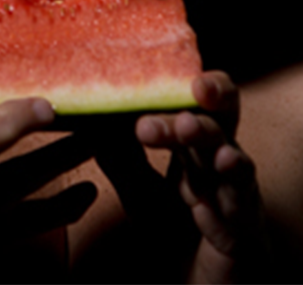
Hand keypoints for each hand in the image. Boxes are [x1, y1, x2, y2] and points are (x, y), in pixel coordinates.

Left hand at [136, 71, 268, 283]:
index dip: (187, 83)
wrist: (195, 278)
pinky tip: (204, 199)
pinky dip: (225, 201)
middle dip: (211, 97)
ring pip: (231, 159)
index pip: (196, 102)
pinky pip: (240, 212)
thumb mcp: (137, 187)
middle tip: (191, 89)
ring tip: (187, 127)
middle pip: (221, 119)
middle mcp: (220, 161)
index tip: (162, 71)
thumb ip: (118, 153)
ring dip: (209, 141)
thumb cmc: (172, 226)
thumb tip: (89, 115)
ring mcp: (236, 193)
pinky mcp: (243, 232)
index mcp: (195, 144)